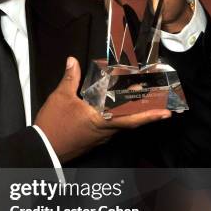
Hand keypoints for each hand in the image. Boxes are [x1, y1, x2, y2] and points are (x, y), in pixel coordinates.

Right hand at [34, 57, 171, 162]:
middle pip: (131, 120)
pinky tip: (115, 109)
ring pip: (121, 123)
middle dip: (146, 110)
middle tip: (160, 101)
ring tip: (139, 100)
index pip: (132, 118)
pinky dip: (118, 117)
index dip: (151, 115)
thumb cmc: (53, 125)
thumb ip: (70, 78)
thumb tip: (72, 61)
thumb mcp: (61, 97)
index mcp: (101, 120)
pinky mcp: (93, 140)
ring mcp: (100, 138)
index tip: (167, 113)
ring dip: (131, 113)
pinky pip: (111, 127)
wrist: (43, 148)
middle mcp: (106, 131)